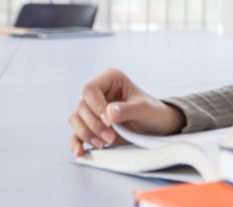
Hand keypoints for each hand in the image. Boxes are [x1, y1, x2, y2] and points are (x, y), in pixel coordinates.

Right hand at [68, 68, 185, 156]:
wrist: (157, 127)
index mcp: (111, 79)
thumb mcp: (145, 109)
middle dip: (94, 125)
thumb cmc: (153, 112)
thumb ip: (128, 109)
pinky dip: (76, 142)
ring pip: (76, 120)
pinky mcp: (91, 126)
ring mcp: (93, 109)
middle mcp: (99, 92)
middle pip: (82, 107)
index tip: (109, 121)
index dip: (96, 106)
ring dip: (87, 134)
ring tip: (103, 144)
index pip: (90, 89)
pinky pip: (75, 133)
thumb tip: (109, 112)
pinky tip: (81, 152)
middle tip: (110, 137)